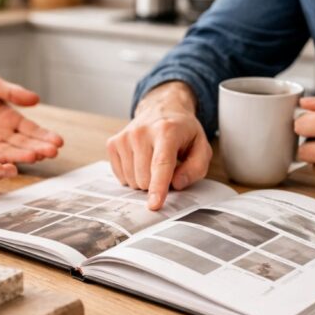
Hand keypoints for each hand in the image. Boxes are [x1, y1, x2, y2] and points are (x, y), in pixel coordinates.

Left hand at [0, 75, 63, 162]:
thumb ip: (12, 92)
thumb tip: (36, 99)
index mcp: (11, 119)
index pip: (32, 130)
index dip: (45, 136)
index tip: (59, 141)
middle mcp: (4, 134)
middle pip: (25, 144)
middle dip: (39, 148)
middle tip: (52, 152)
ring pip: (9, 152)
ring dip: (22, 156)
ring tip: (36, 157)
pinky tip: (8, 164)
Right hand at [106, 81, 211, 210]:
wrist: (161, 109)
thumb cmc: (182, 132)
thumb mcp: (201, 147)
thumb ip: (196, 168)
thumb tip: (176, 184)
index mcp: (167, 130)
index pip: (161, 164)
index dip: (158, 187)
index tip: (154, 205)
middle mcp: (142, 132)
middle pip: (145, 178)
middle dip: (156, 183)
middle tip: (166, 168)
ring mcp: (124, 137)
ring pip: (132, 181)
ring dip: (144, 179)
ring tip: (152, 162)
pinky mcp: (113, 143)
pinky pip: (121, 177)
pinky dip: (132, 176)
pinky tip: (140, 161)